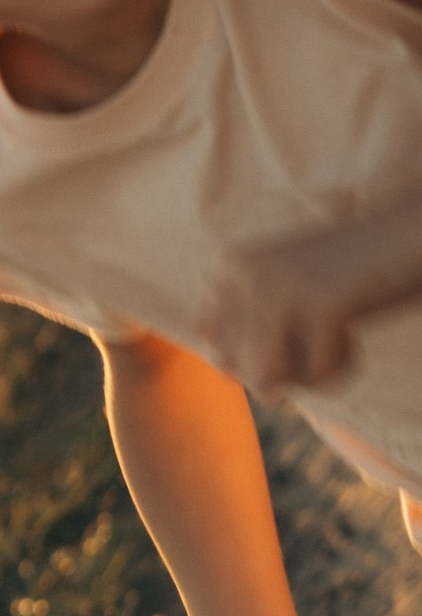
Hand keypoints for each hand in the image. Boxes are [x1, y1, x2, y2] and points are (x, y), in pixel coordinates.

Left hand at [206, 214, 421, 393]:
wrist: (414, 235)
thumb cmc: (355, 275)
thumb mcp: (287, 292)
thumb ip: (247, 324)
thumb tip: (221, 369)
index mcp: (228, 266)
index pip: (213, 349)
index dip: (256, 360)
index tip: (295, 332)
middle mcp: (242, 271)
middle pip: (236, 369)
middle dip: (283, 371)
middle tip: (319, 336)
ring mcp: (278, 283)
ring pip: (262, 379)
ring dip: (306, 376)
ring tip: (334, 338)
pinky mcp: (319, 302)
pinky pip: (314, 377)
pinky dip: (341, 371)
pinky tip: (356, 338)